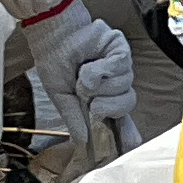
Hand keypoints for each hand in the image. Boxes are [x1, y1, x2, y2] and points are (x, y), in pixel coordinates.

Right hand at [17, 0, 143, 156]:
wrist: (51, 36)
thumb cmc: (54, 62)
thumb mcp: (61, 96)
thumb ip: (74, 118)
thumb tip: (83, 141)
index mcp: (102, 98)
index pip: (121, 119)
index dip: (128, 132)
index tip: (131, 145)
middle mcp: (115, 84)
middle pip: (127, 104)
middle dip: (106, 104)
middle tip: (87, 98)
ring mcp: (121, 68)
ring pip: (124, 85)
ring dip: (99, 83)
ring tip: (82, 73)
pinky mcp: (122, 50)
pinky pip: (121, 66)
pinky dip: (102, 68)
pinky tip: (90, 63)